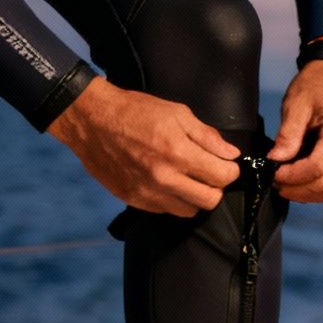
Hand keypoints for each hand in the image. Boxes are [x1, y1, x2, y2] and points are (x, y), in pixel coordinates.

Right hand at [48, 77, 240, 215]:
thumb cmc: (134, 111)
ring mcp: (148, 192)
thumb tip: (230, 153)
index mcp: (178, 153)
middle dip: (216, 187)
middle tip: (209, 173)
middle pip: (210, 201)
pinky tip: (167, 181)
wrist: (92, 121)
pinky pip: (166, 210)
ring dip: (194, 196)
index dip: (231, 170)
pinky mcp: (135, 200)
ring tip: (187, 178)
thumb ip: (206, 136)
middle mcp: (165, 178)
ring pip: (189, 211)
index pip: (223, 177)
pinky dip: (173, 199)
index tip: (226, 164)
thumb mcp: (176, 112)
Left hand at [268, 60, 322, 202]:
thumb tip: (275, 161)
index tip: (273, 173)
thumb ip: (287, 135)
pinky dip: (316, 190)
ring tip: (286, 184)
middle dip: (298, 189)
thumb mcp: (295, 105)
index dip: (293, 176)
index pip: (318, 166)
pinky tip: (299, 182)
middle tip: (276, 182)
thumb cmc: (313, 86)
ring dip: (307, 194)